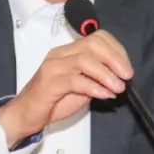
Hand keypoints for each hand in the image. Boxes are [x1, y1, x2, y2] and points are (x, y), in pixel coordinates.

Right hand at [0, 30, 132, 146]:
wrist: (26, 115)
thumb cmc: (53, 101)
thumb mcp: (81, 87)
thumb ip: (96, 79)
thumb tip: (119, 78)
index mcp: (69, 51)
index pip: (96, 38)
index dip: (116, 50)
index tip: (127, 68)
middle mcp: (60, 54)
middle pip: (92, 45)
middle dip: (114, 58)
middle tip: (127, 75)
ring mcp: (53, 67)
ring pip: (84, 60)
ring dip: (106, 73)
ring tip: (119, 87)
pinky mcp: (49, 83)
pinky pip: (75, 80)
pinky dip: (94, 87)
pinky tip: (105, 95)